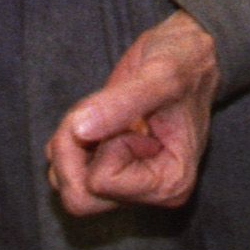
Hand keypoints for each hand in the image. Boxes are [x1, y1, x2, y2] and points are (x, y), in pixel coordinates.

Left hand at [47, 10, 220, 215]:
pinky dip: (69, 136)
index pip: (102, 184)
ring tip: (104, 108)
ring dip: (70, 139)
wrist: (184, 51)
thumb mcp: (161, 76)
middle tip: (96, 109)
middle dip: (73, 149)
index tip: (128, 113)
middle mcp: (148, 191)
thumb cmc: (185, 63)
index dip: (103, 143)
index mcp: (170, 182)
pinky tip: (99, 112)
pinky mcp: (109, 167)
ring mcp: (126, 181)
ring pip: (66, 183)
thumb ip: (123, 104)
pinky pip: (64, 167)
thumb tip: (80, 131)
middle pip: (79, 198)